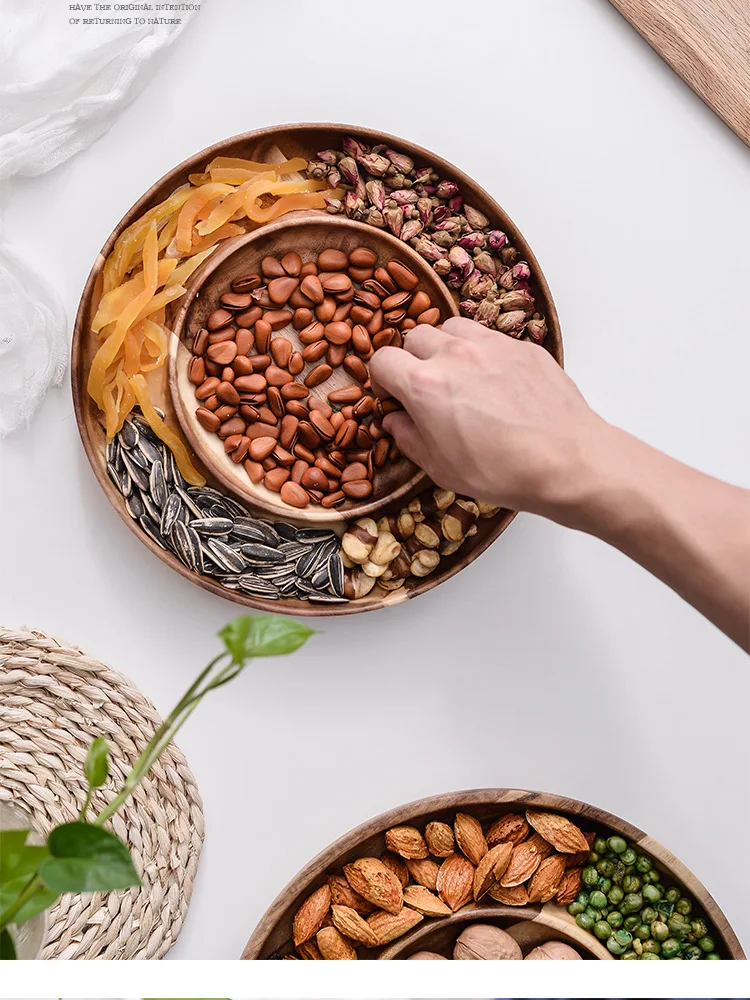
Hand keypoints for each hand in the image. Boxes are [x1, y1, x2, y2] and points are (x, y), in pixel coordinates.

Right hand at [368, 316, 606, 516]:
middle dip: (411, 361)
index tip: (391, 396)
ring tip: (456, 376)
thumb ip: (410, 439)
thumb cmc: (503, 471)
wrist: (567, 461)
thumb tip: (395, 421)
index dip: (381, 380)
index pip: (382, 361)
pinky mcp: (522, 346)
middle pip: (414, 338)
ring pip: (451, 328)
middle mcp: (454, 355)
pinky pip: (488, 337)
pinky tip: (492, 380)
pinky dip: (480, 352)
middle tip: (423, 388)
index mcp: (424, 385)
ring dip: (444, 347)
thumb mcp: (442, 468)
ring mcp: (491, 345)